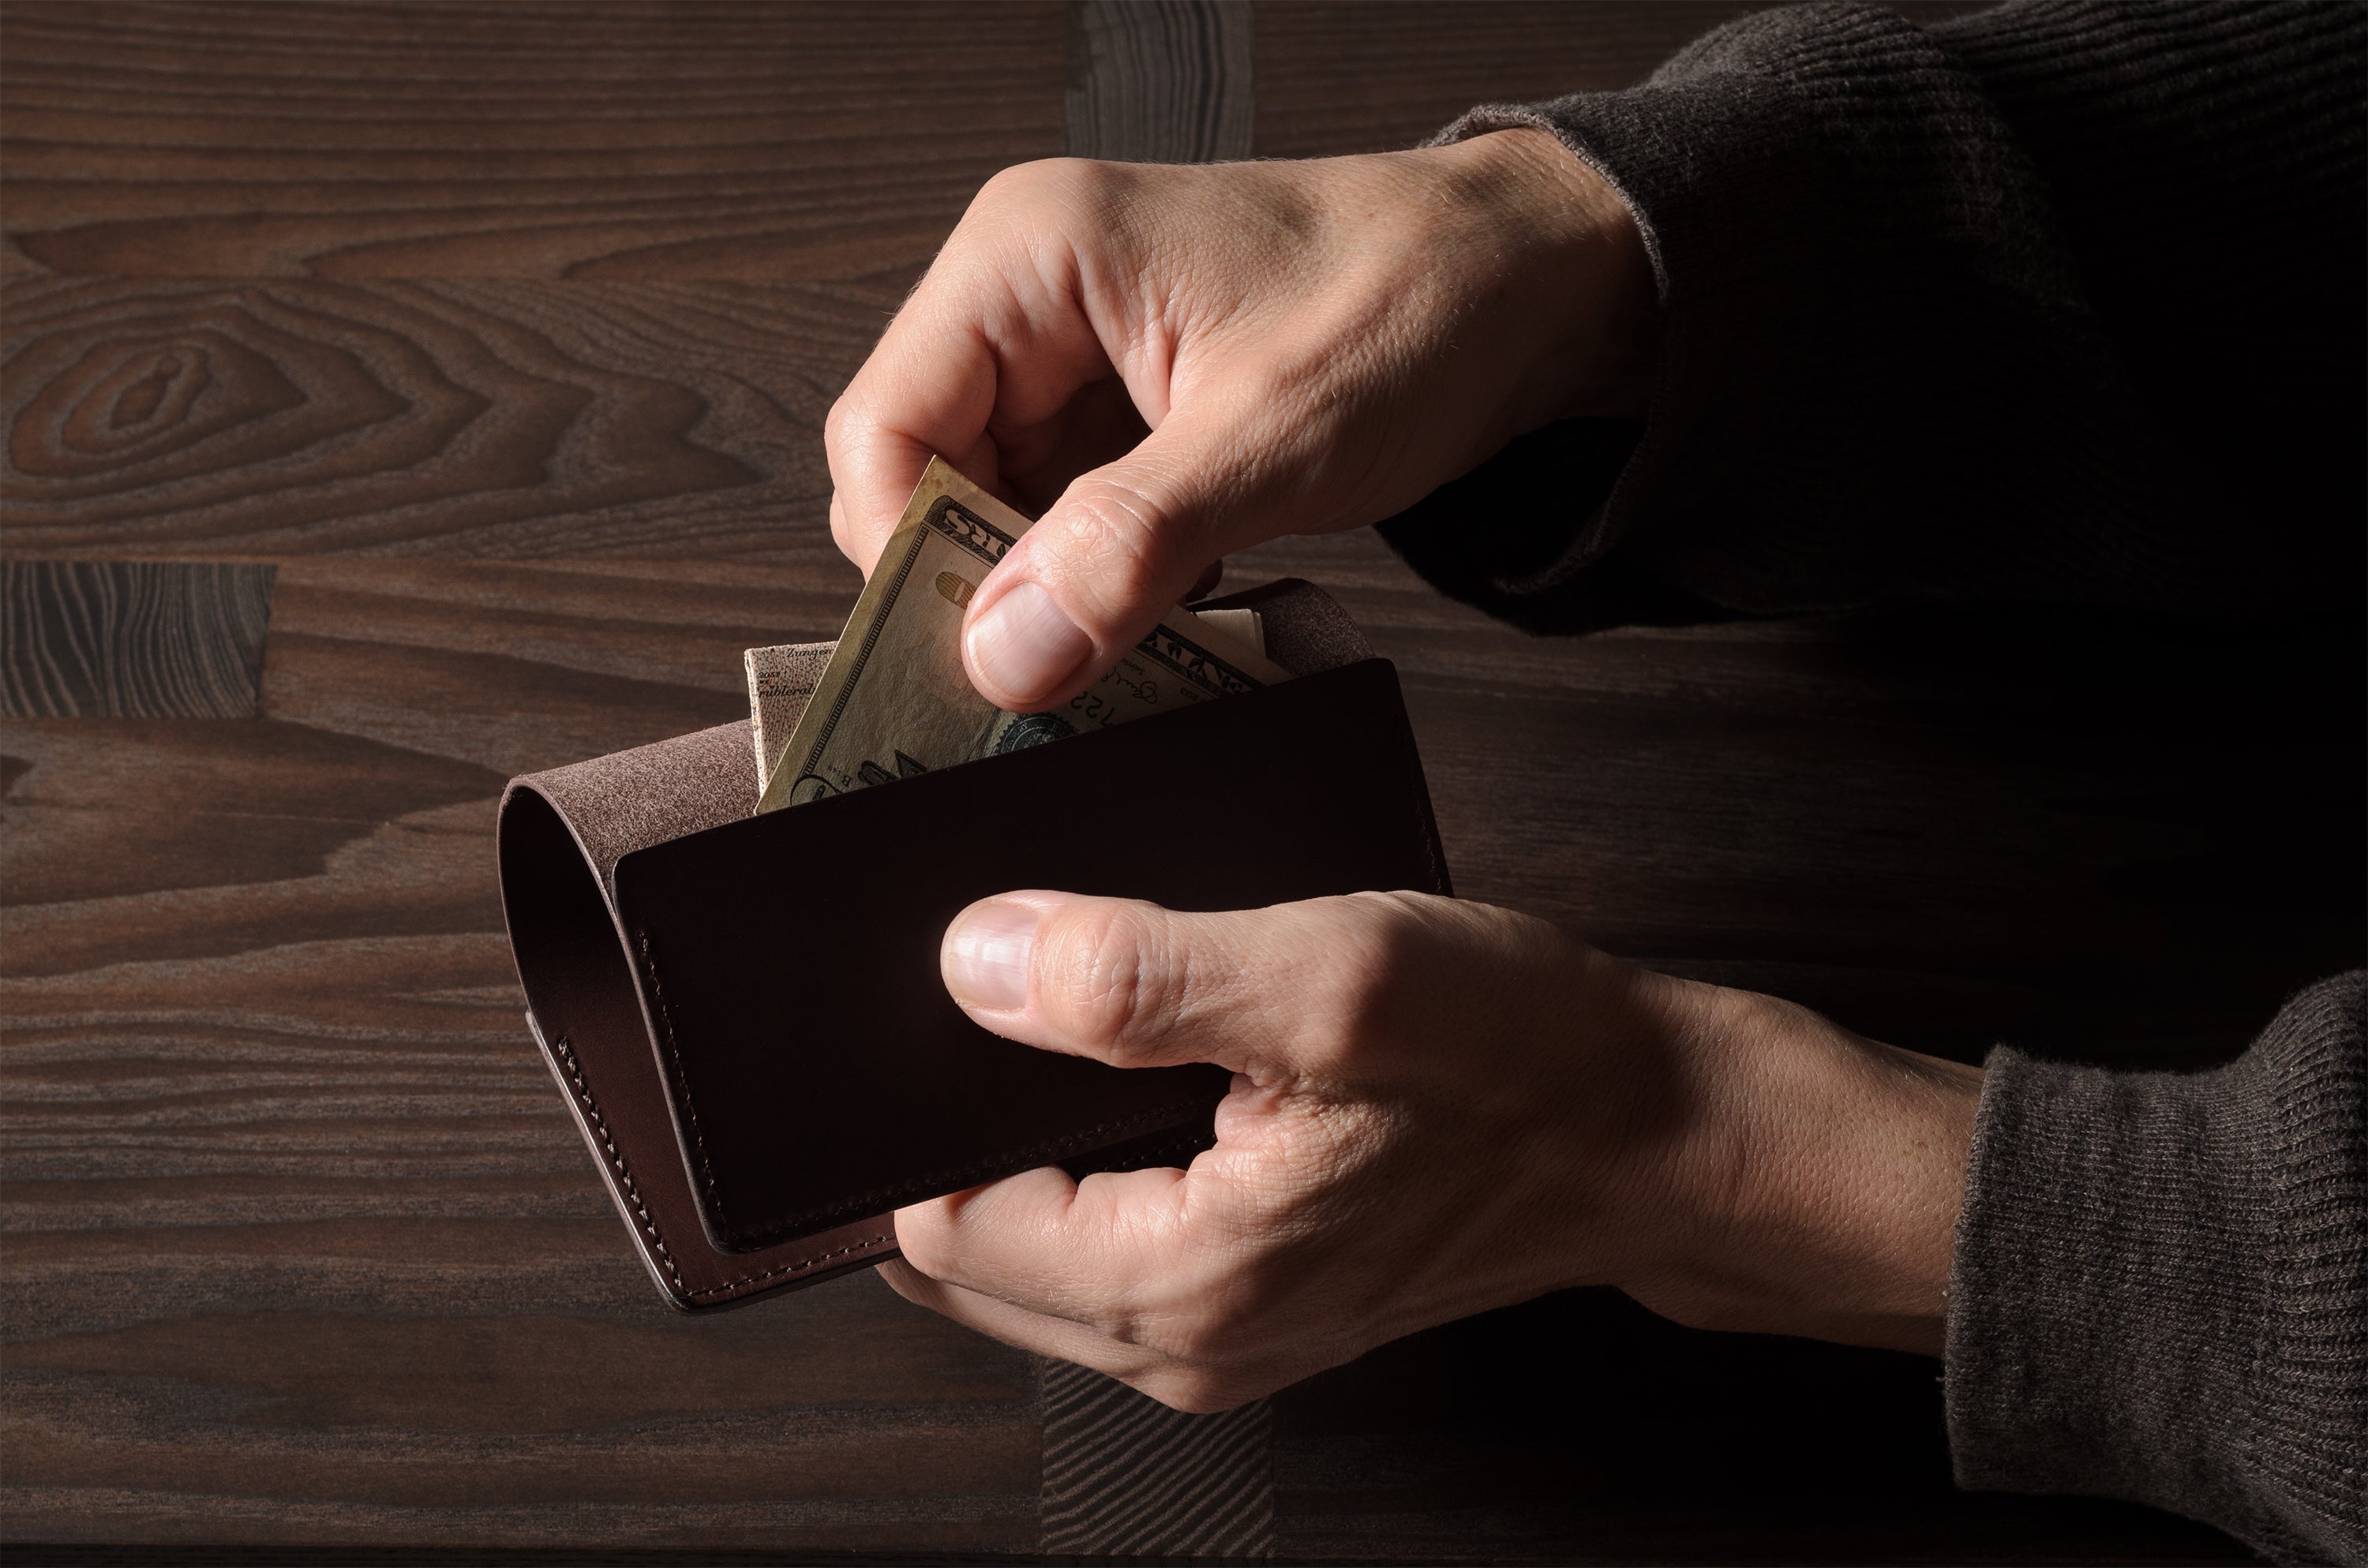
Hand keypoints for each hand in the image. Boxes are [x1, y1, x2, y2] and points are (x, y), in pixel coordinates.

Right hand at [824, 130, 1655, 710]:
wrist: (1534, 283)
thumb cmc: (1419, 303)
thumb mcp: (1271, 439)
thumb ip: (1126, 549)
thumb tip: (998, 654)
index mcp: (1030, 256)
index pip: (881, 425)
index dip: (904, 554)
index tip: (964, 660)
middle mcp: (1033, 296)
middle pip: (926, 474)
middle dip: (977, 585)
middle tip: (1040, 683)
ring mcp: (1079, 356)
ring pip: (997, 511)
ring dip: (1045, 594)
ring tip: (1107, 659)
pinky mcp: (1129, 411)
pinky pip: (1068, 518)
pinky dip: (1099, 581)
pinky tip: (1154, 623)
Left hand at [883, 890, 1983, 1411]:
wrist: (1658, 1130)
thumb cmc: (1527, 1057)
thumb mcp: (1332, 977)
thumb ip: (1137, 976)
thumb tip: (971, 963)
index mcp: (1185, 1284)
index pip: (932, 1222)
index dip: (907, 1103)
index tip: (930, 997)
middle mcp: (1183, 1339)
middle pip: (958, 1248)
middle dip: (947, 1124)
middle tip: (995, 992)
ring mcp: (1215, 1328)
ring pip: (1021, 1246)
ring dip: (1012, 1137)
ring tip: (1062, 1014)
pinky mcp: (1247, 1292)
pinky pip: (1096, 1237)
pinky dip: (1078, 1155)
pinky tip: (1127, 1061)